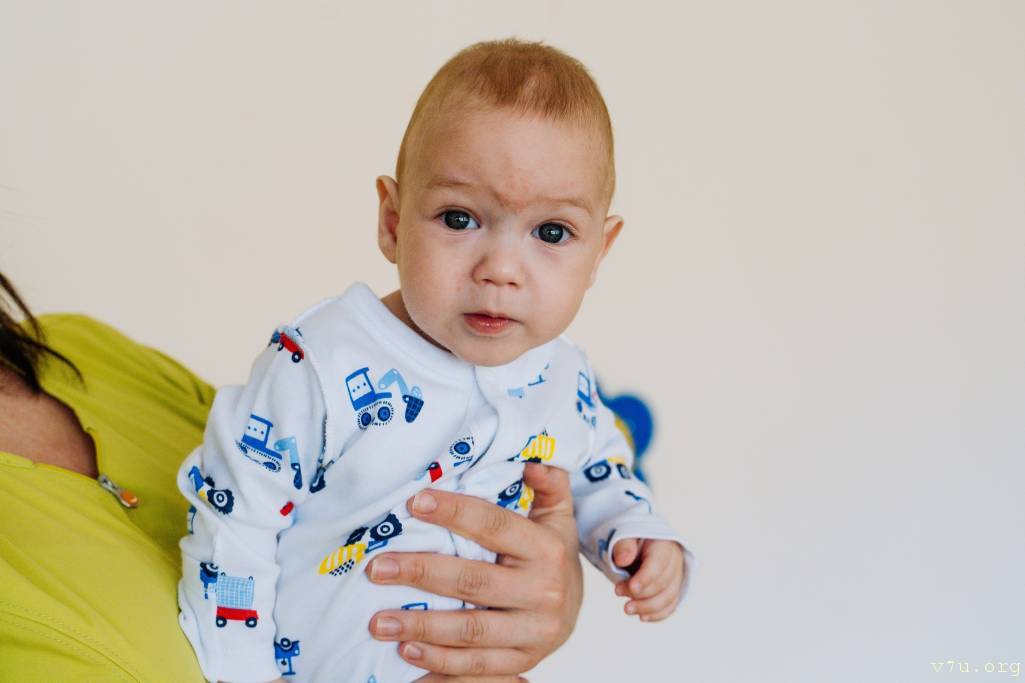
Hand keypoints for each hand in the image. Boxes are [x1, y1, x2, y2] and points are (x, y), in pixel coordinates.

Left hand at [366, 463, 582, 678]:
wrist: (573, 612)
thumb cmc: (551, 556)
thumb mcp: (557, 517)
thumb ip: (549, 485)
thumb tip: (532, 463)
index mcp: (547, 549)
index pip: (494, 526)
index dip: (454, 512)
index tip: (413, 503)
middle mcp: (544, 591)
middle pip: (473, 581)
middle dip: (420, 573)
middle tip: (376, 568)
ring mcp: (534, 632)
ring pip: (470, 630)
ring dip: (421, 625)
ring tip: (378, 621)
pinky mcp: (522, 662)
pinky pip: (476, 666)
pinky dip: (439, 661)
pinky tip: (406, 650)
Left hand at [611, 538, 686, 621]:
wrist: (637, 544)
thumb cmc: (630, 541)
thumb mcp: (623, 536)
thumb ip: (623, 545)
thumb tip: (623, 560)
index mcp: (663, 543)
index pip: (659, 564)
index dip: (646, 578)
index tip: (631, 587)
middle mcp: (675, 560)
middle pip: (663, 583)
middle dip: (641, 593)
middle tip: (617, 591)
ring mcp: (676, 576)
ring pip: (668, 598)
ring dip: (647, 607)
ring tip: (627, 608)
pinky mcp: (673, 589)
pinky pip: (670, 605)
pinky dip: (657, 614)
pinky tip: (642, 617)